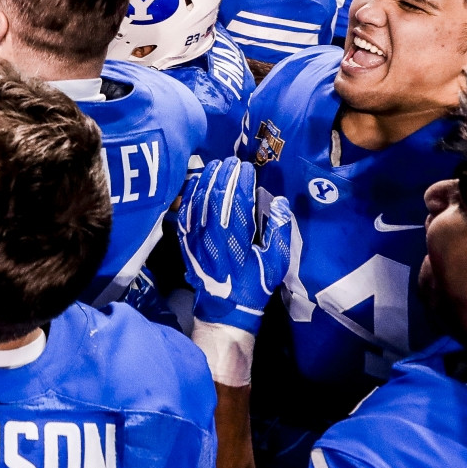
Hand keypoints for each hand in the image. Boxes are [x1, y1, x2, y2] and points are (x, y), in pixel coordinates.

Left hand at [177, 157, 291, 335]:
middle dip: (224, 175)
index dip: (241, 181)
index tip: (247, 167)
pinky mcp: (186, 242)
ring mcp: (196, 238)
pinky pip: (185, 213)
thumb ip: (280, 232)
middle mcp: (213, 236)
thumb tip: (281, 203)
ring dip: (207, 180)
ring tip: (216, 165)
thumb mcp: (276, 263)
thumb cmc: (255, 284)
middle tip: (231, 160)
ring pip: (199, 201)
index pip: (238, 201)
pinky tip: (195, 182)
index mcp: (237, 240)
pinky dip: (189, 195)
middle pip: (216, 196)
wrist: (226, 307)